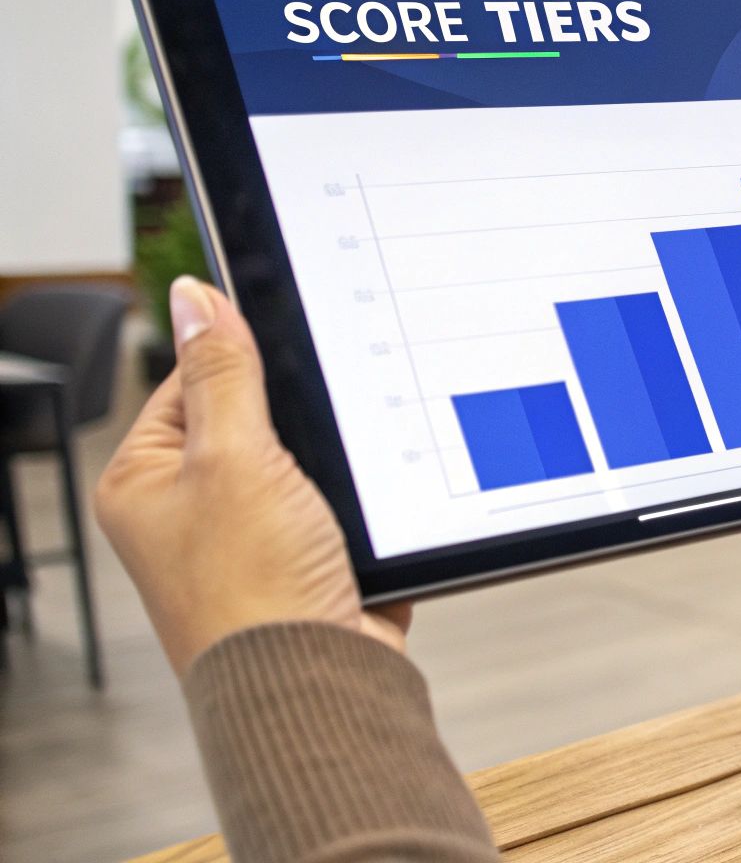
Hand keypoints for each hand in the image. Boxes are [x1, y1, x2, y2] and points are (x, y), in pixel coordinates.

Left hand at [96, 277, 407, 675]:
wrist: (318, 681)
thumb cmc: (253, 593)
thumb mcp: (234, 457)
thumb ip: (222, 371)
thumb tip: (194, 296)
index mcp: (144, 481)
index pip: (190, 380)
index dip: (243, 362)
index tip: (288, 353)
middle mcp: (188, 509)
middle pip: (254, 417)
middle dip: (299, 422)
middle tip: (312, 445)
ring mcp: (248, 536)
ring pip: (305, 460)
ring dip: (335, 468)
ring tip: (331, 498)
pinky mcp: (304, 559)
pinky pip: (339, 503)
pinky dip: (359, 505)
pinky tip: (359, 521)